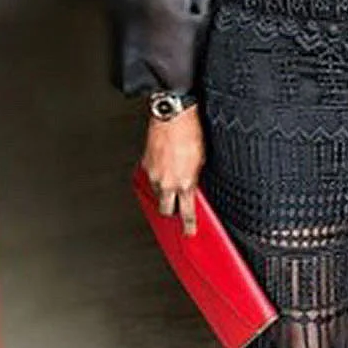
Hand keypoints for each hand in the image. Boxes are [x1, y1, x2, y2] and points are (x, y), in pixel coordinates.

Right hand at [141, 105, 205, 235]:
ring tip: (173, 179)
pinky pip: (151, 177)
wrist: (173, 116)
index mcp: (185, 183)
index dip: (189, 225)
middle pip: (166, 209)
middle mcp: (167, 182)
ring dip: (165, 191)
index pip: (187, 212)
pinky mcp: (145, 164)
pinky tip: (165, 166)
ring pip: (157, 192)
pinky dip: (158, 175)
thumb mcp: (202, 158)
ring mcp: (154, 174)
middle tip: (178, 208)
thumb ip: (196, 176)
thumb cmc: (190, 132)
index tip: (190, 231)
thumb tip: (195, 186)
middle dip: (172, 211)